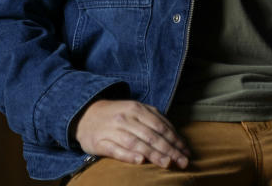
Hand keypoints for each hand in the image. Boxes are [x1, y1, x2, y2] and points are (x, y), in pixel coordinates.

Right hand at [73, 100, 189, 168]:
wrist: (85, 114)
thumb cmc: (117, 114)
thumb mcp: (136, 110)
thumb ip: (154, 119)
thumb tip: (175, 136)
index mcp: (136, 108)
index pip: (160, 126)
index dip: (175, 139)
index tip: (186, 151)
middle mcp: (125, 118)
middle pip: (151, 135)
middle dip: (169, 150)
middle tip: (182, 161)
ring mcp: (112, 130)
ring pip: (136, 143)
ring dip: (153, 154)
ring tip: (167, 163)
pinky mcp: (99, 142)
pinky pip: (115, 150)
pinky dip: (128, 156)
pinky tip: (139, 162)